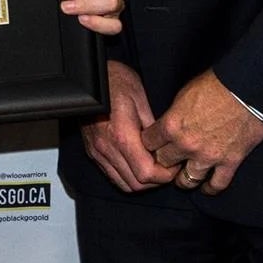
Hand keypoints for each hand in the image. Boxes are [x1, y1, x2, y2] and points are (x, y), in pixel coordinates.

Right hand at [80, 60, 176, 192]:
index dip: (165, 175)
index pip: (146, 173)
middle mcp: (106, 147)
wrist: (88, 78)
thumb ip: (153, 129)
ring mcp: (97, 151)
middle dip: (156, 181)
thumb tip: (167, 149)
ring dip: (142, 182)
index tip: (174, 164)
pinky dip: (128, 177)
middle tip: (167, 167)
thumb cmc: (115, 81)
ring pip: (124, 184)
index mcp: (121, 134)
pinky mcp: (93, 152)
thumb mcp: (141, 99)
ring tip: (153, 166)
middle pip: (136, 184)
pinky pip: (113, 176)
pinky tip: (137, 164)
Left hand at [141, 70, 262, 195]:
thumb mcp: (182, 95)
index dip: (149, 144)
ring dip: (183, 180)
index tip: (152, 145)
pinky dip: (210, 188)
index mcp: (171, 125)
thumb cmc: (214, 86)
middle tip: (167, 161)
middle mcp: (186, 145)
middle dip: (163, 161)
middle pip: (164, 163)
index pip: (148, 144)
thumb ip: (172, 116)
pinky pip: (217, 185)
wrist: (247, 90)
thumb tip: (167, 125)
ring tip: (182, 178)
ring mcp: (208, 156)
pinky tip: (206, 187)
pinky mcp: (230, 162)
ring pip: (187, 181)